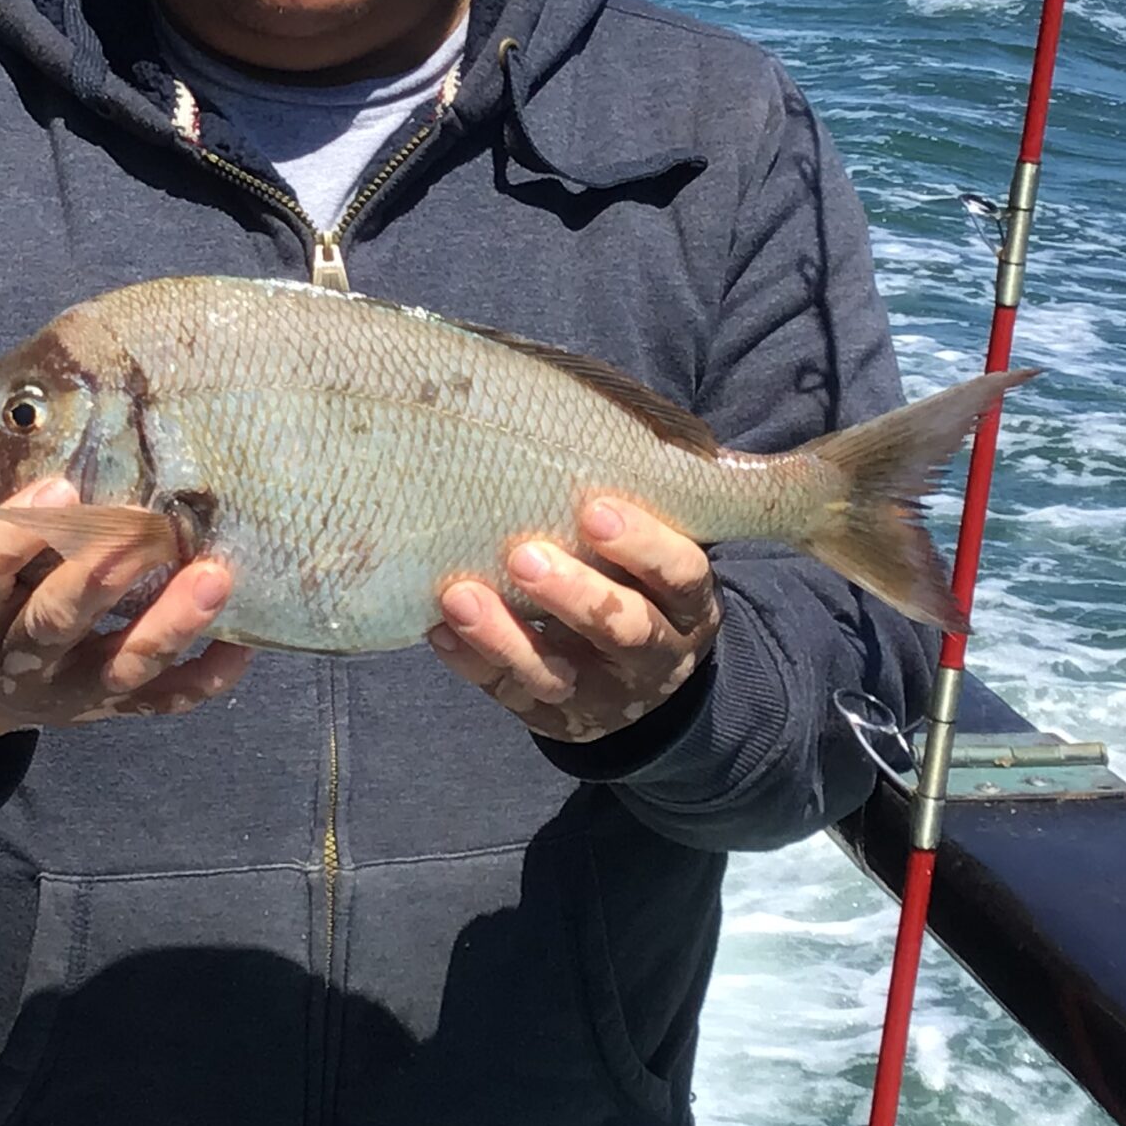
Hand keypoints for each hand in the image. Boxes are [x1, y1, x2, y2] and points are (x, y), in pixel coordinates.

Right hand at [0, 479, 251, 774]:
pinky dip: (207, 673)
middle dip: (103, 576)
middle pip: (54, 622)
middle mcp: (12, 663)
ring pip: (119, 667)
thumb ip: (18, 526)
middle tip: (150, 528)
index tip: (63, 487)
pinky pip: (164, 700)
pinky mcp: (108, 712)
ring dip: (169, 622)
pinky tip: (241, 639)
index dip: (16, 533)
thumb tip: (96, 462)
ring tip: (212, 578)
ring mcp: (64, 695)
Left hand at [428, 498, 722, 744]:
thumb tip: (596, 404)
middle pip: (624, 629)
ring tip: (458, 594)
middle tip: (522, 554)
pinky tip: (437, 627)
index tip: (594, 508)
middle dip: (573, 593)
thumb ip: (650, 497)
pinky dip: (472, 661)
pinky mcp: (555, 720)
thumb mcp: (661, 545)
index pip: (681, 574)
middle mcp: (656, 655)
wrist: (638, 676)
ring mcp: (604, 697)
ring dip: (507, 635)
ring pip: (558, 675)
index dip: (643, 544)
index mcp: (689, 603)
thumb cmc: (636, 576)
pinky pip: (510, 695)